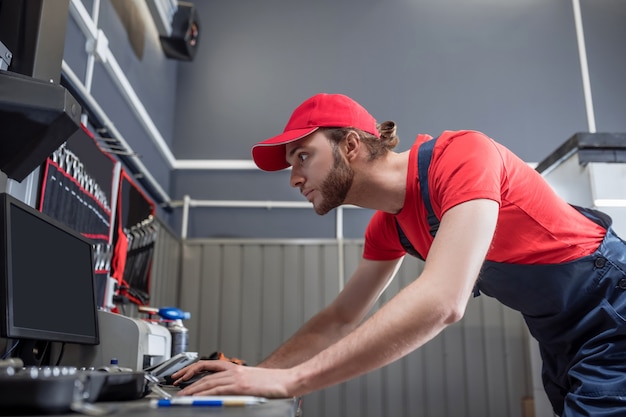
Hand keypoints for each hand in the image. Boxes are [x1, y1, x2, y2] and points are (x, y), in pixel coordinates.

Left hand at [171, 360, 293, 397]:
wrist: (288, 381)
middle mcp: (233, 370)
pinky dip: (206, 393)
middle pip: (204, 373)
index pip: (207, 365)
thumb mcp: (250, 381)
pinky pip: (218, 389)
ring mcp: (236, 378)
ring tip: (181, 396)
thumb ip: (236, 384)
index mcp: (235, 368)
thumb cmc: (273, 383)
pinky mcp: (240, 386)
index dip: (192, 369)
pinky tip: (198, 397)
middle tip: (174, 385)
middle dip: (186, 379)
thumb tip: (224, 392)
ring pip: (208, 382)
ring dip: (192, 389)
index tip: (181, 375)